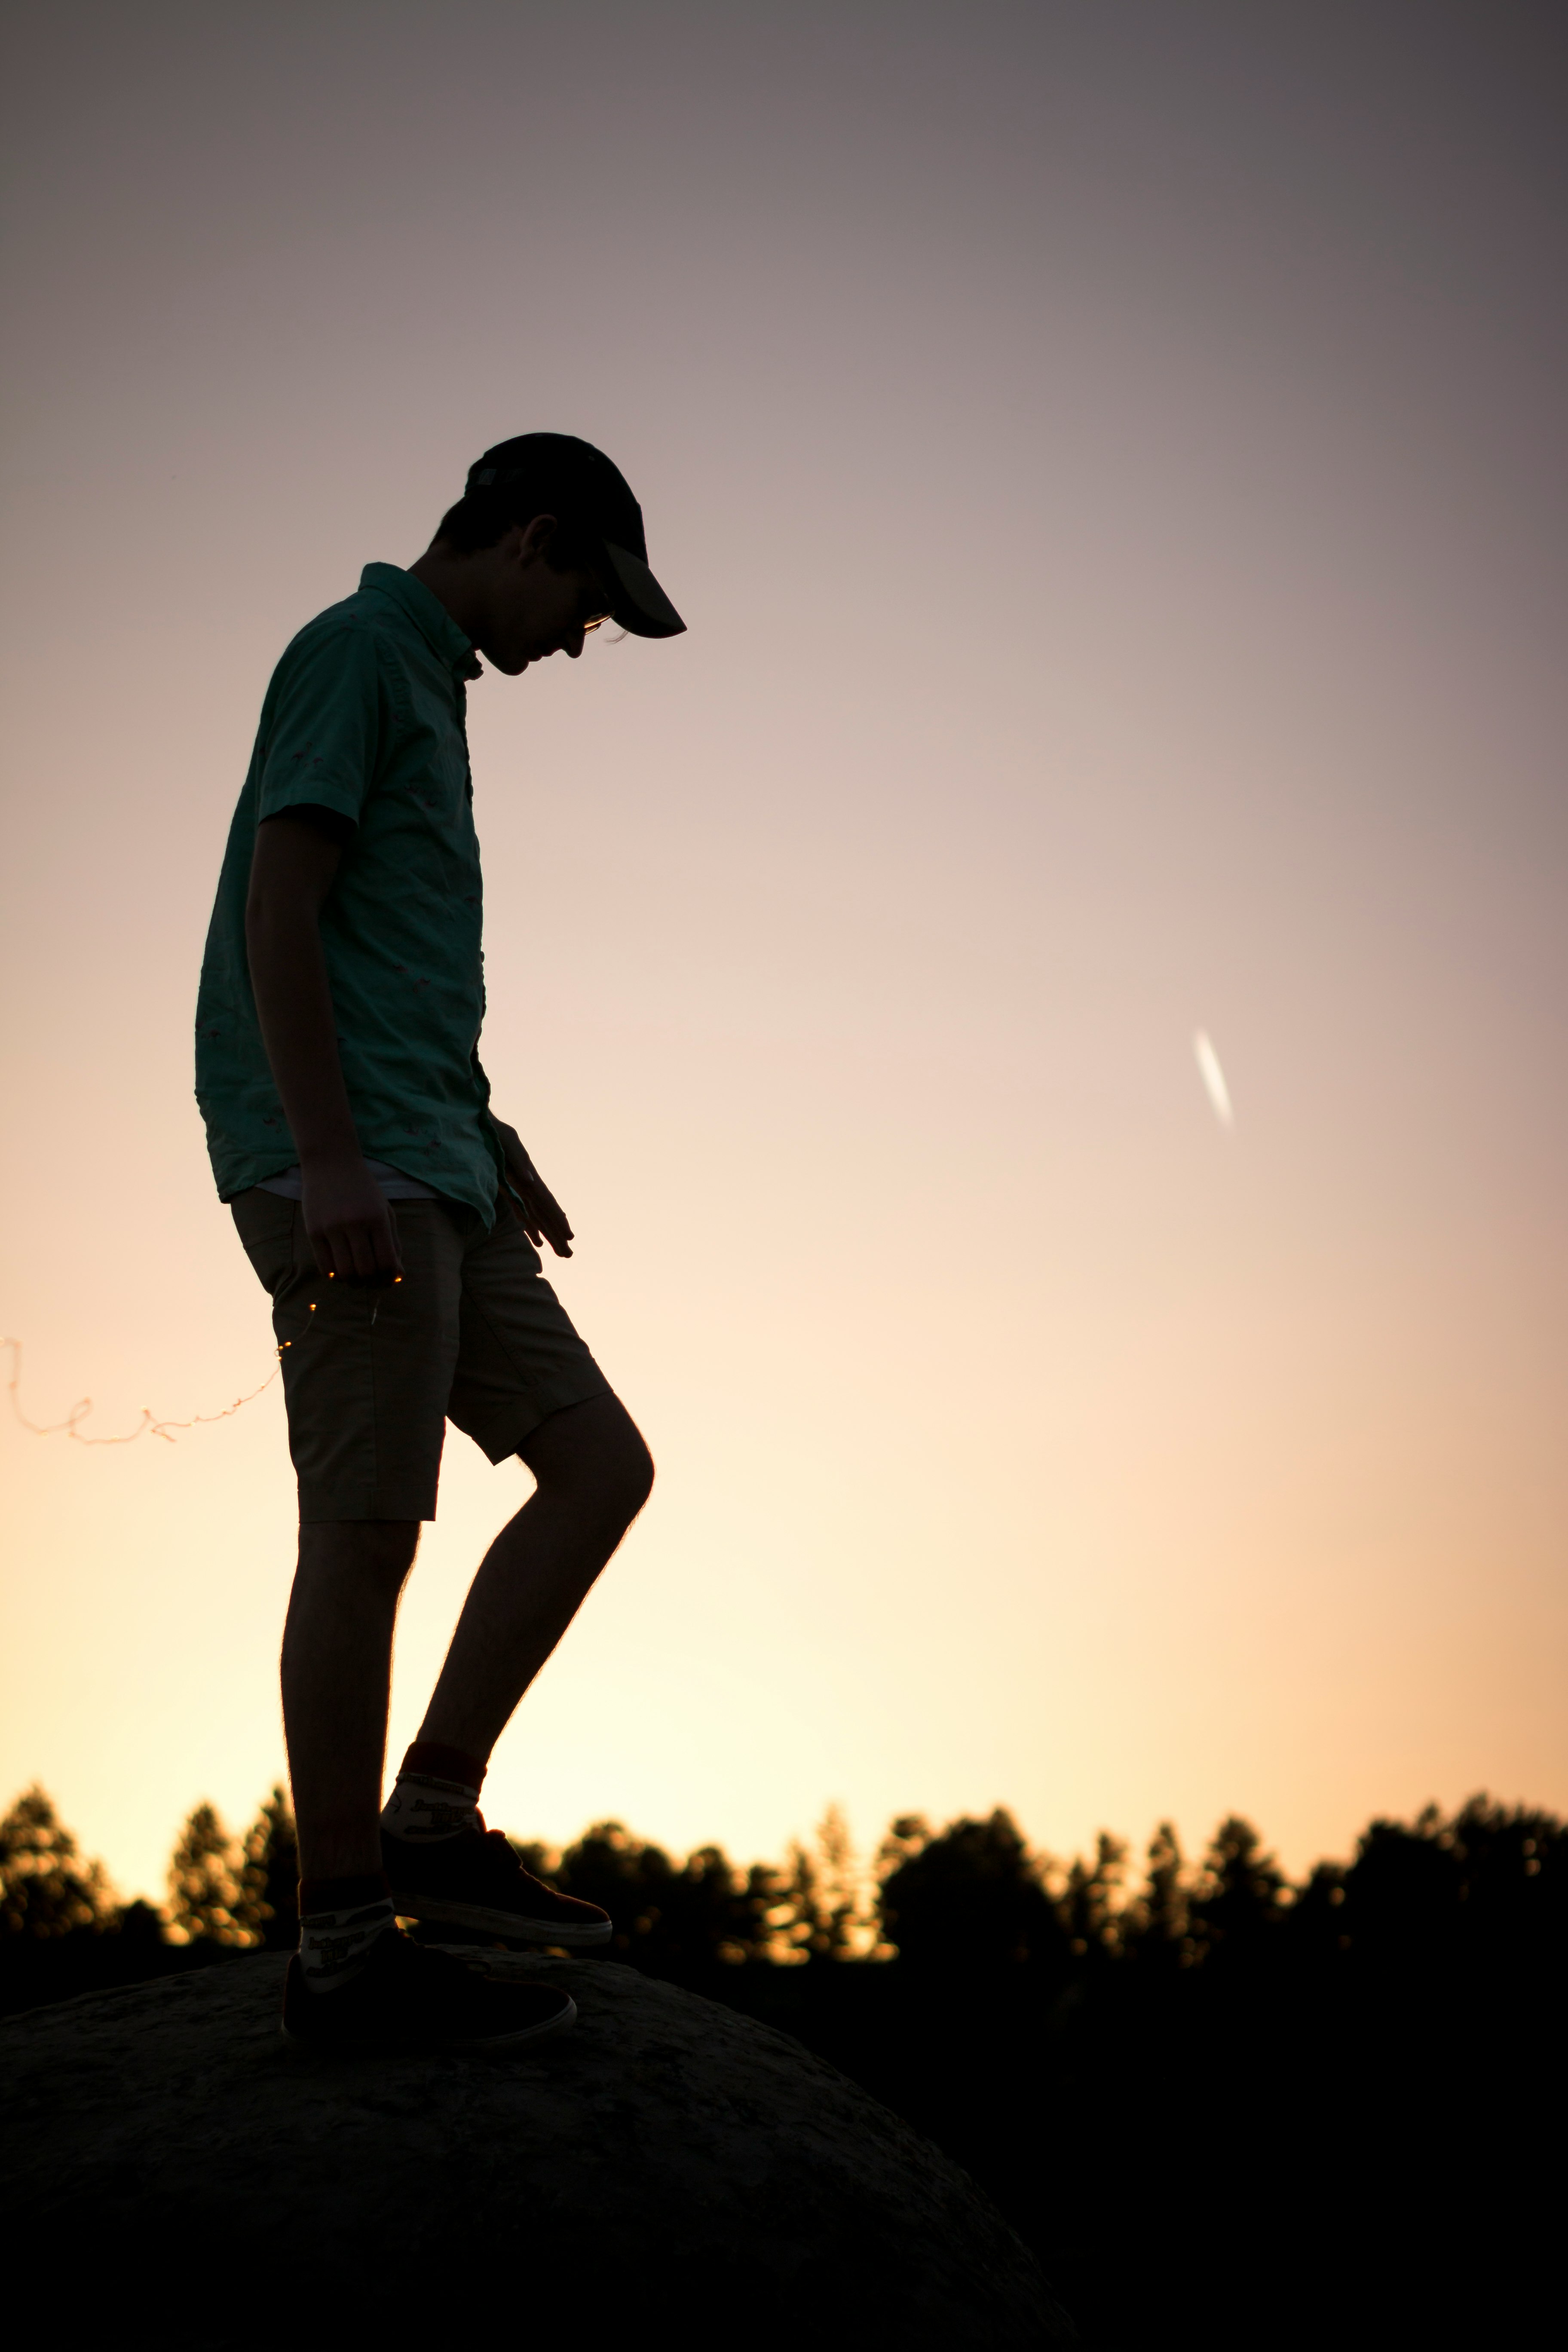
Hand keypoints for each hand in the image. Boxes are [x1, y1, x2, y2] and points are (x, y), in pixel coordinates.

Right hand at [299, 1150, 403, 1284]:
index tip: (388, 1280)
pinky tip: (340, 1271)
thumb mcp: (384, 1211)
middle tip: (371, 1282)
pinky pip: (325, 1266)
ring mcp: (332, 1228)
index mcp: (378, 1219)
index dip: (389, 1278)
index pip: (387, 1261)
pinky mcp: (313, 1231)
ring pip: (345, 1272)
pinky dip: (335, 1275)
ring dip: (353, 1282)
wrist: (331, 1164)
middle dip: (371, 1283)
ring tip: (356, 1279)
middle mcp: (355, 1223)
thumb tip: (398, 1276)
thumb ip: (393, 1243)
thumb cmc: (363, 1191)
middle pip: (366, 1270)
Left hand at [491, 1119, 573, 1256]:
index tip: (570, 1235)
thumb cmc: (493, 1132)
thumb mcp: (506, 1141)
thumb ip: (519, 1160)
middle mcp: (528, 1186)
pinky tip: (538, 1242)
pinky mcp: (509, 1192)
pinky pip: (523, 1215)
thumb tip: (532, 1182)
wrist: (479, 1128)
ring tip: (561, 1254)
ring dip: (548, 1236)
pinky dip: (531, 1229)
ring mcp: (520, 1191)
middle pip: (545, 1215)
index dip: (558, 1219)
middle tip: (569, 1255)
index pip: (547, 1202)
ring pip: (537, 1218)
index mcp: (530, 1175)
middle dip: (557, 1235)